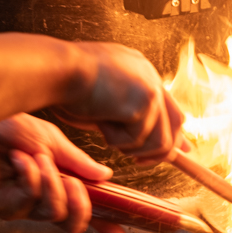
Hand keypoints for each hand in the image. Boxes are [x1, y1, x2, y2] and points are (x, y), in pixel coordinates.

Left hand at [0, 114, 127, 232]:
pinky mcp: (5, 207)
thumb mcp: (53, 141)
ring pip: (54, 213)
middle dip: (81, 205)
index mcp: (59, 186)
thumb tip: (105, 174)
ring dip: (52, 183)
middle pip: (73, 225)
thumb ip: (78, 161)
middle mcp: (42, 201)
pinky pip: (30, 201)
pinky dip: (31, 178)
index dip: (105, 226)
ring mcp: (24, 207)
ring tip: (41, 159)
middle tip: (76, 184)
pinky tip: (21, 161)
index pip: (84, 210)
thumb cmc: (11, 130)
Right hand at [55, 42, 187, 162]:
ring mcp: (151, 89)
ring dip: (130, 147)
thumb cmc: (64, 86)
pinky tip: (100, 122)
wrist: (54, 70)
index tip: (175, 152)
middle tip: (139, 162)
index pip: (170, 108)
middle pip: (177, 124)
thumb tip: (140, 147)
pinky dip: (116, 140)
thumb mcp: (101, 104)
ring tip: (106, 133)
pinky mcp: (144, 101)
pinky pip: (137, 139)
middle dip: (162, 150)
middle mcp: (151, 77)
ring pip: (159, 140)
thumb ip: (125, 119)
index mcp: (141, 73)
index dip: (173, 134)